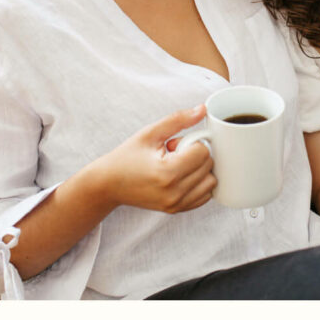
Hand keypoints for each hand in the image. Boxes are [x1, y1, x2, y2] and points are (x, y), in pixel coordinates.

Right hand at [90, 105, 216, 213]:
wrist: (108, 184)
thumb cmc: (127, 157)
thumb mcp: (150, 133)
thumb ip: (178, 120)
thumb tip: (203, 109)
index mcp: (167, 173)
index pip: (202, 152)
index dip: (192, 142)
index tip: (175, 144)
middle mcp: (174, 193)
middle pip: (208, 166)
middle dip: (196, 154)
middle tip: (175, 153)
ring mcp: (176, 204)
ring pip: (211, 182)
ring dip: (201, 170)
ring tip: (179, 165)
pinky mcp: (176, 210)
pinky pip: (204, 196)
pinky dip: (199, 184)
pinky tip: (182, 176)